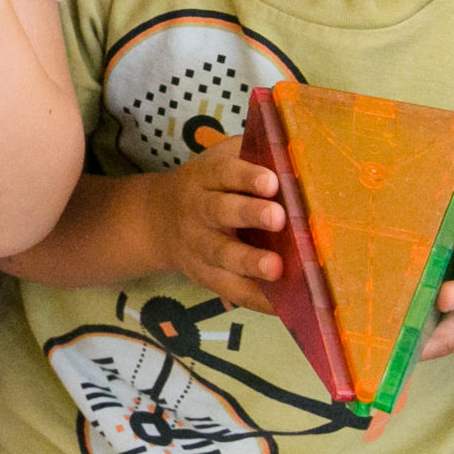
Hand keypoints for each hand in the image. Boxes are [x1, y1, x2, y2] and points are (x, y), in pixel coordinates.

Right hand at [145, 134, 286, 312]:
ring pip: (222, 255)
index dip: (246, 176)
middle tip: (278, 217)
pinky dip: (258, 300)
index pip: (223, 172)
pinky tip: (284, 304)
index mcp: (204, 178)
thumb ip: (248, 153)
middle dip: (249, 214)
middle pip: (220, 211)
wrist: (158, 221)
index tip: (271, 180)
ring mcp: (199, 247)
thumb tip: (295, 149)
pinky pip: (232, 291)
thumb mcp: (218, 159)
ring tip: (276, 267)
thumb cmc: (208, 186)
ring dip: (249, 262)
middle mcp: (198, 211)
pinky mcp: (206, 278)